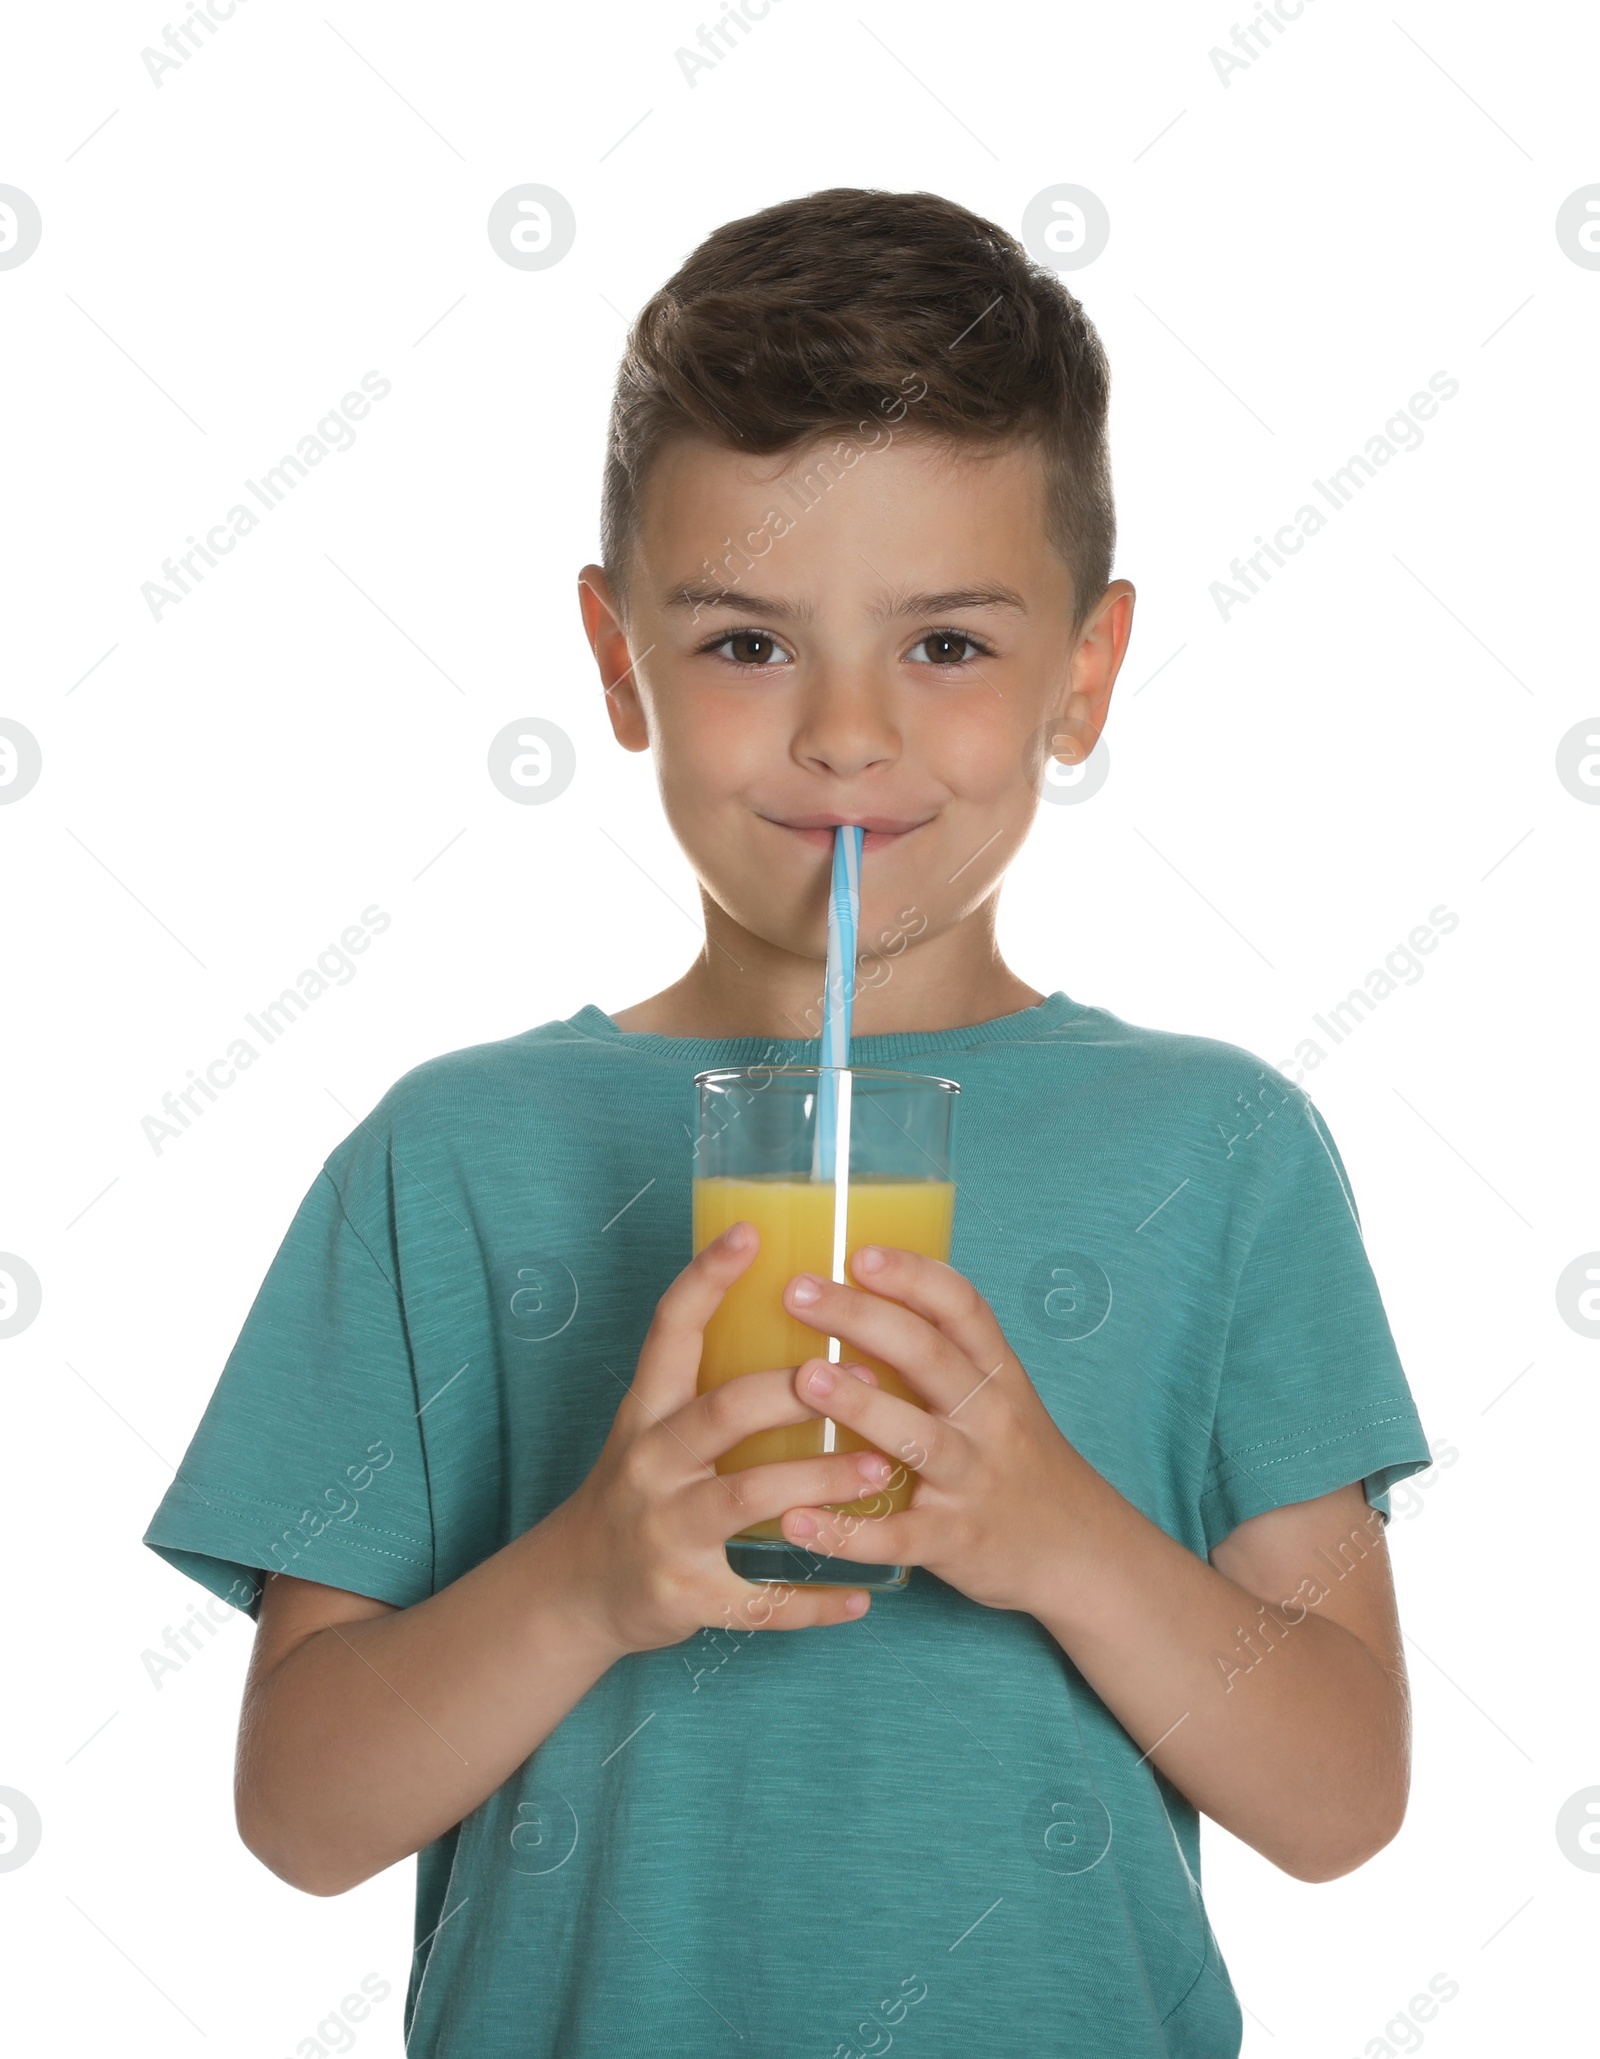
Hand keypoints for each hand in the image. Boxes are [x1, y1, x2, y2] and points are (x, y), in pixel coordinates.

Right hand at [548, 1222, 890, 1656]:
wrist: (576, 1590)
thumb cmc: (640, 1490)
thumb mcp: (653, 1427)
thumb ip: (709, 1381)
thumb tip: (796, 1312)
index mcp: (647, 1411)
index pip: (670, 1331)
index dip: (707, 1279)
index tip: (751, 1233)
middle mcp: (650, 1463)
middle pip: (721, 1412)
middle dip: (791, 1390)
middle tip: (861, 1369)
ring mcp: (666, 1531)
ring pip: (747, 1498)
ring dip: (817, 1482)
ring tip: (878, 1470)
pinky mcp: (684, 1594)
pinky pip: (758, 1601)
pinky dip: (813, 1602)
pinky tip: (864, 1597)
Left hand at [776, 1246, 1100, 1613]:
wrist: (1082, 1553)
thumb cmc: (1019, 1461)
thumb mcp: (1000, 1398)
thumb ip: (943, 1356)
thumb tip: (856, 1299)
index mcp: (996, 1375)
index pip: (961, 1308)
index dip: (912, 1276)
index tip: (859, 1252)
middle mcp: (989, 1419)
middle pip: (929, 1356)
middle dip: (863, 1318)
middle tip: (799, 1292)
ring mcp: (973, 1480)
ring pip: (916, 1438)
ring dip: (859, 1406)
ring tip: (804, 1377)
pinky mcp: (955, 1541)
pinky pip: (896, 1536)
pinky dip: (846, 1532)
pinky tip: (795, 1518)